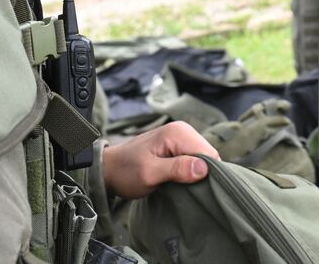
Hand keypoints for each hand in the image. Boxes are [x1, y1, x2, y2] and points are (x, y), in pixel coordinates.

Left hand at [101, 122, 218, 199]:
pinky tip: (180, 180)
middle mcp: (183, 130)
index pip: (209, 154)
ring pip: (203, 159)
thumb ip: (176, 169)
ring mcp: (181, 137)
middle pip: (209, 155)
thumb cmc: (126, 171)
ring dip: (195, 174)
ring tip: (180, 185)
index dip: (206, 174)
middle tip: (184, 188)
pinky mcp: (179, 146)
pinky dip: (190, 172)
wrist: (109, 169)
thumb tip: (204, 168)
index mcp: (178, 132)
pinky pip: (195, 159)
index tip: (192, 188)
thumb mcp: (149, 173)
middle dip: (201, 174)